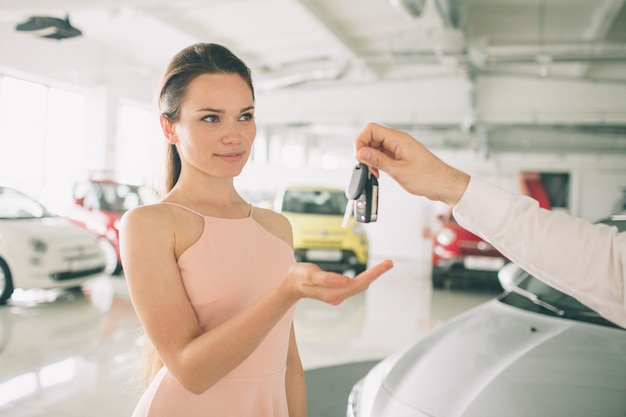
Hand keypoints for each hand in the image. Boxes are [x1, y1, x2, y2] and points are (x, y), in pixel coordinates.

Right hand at [284, 259, 393, 304]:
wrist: (291, 285)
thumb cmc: (299, 278)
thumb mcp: (310, 275)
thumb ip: (327, 278)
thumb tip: (345, 280)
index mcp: (333, 293)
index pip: (358, 283)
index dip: (373, 274)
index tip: (384, 266)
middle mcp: (338, 296)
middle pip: (362, 285)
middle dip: (377, 273)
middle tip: (389, 263)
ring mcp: (338, 294)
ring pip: (360, 285)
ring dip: (373, 276)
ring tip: (385, 265)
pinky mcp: (337, 290)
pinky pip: (355, 285)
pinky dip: (365, 277)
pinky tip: (371, 273)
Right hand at [354, 123, 469, 205]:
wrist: (443, 185)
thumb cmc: (428, 177)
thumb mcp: (398, 171)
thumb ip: (378, 160)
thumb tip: (361, 152)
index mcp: (398, 139)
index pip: (371, 129)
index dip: (361, 141)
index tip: (359, 156)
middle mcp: (398, 141)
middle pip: (371, 138)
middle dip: (364, 152)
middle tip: (365, 167)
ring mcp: (399, 149)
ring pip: (375, 148)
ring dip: (371, 160)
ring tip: (374, 173)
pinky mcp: (400, 157)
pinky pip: (383, 156)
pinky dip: (377, 164)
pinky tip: (379, 173)